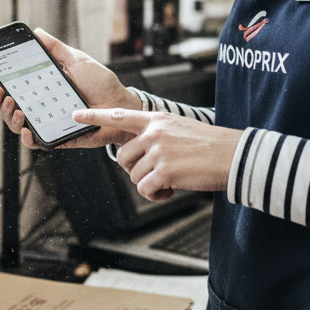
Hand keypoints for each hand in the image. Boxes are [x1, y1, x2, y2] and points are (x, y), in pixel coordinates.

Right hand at [0, 28, 140, 148]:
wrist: (121, 105)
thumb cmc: (101, 83)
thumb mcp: (77, 60)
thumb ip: (56, 48)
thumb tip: (37, 32)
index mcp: (41, 86)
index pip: (12, 85)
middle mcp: (40, 105)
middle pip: (7, 106)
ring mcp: (46, 122)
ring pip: (16, 124)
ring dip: (9, 116)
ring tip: (15, 106)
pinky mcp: (56, 137)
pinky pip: (36, 141)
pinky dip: (27, 137)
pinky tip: (26, 127)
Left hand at [74, 107, 242, 200]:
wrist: (234, 156)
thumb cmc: (210, 146)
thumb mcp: (180, 129)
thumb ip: (157, 136)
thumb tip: (139, 155)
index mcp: (157, 119)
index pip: (119, 115)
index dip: (95, 116)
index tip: (76, 115)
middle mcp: (154, 133)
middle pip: (122, 156)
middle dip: (135, 169)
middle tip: (157, 173)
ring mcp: (158, 151)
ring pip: (134, 175)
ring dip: (149, 183)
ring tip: (170, 180)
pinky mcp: (164, 171)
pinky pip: (146, 189)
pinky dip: (156, 194)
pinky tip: (171, 190)